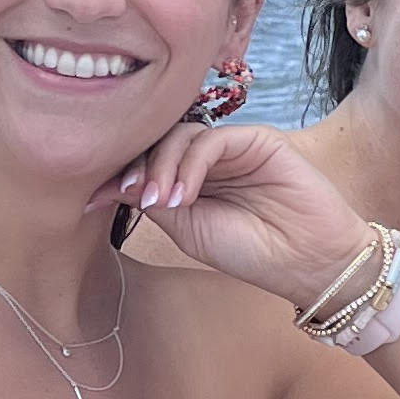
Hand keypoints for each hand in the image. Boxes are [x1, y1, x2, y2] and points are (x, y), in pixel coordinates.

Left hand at [102, 121, 388, 312]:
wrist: (309, 263)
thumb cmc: (253, 252)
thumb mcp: (188, 230)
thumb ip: (155, 201)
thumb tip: (111, 182)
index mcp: (193, 179)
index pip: (148, 160)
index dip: (119, 173)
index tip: (90, 199)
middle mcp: (210, 159)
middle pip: (159, 142)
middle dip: (137, 167)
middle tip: (129, 195)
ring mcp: (234, 148)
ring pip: (181, 135)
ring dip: (162, 166)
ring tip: (163, 201)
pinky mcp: (258, 139)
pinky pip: (212, 138)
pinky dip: (190, 163)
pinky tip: (185, 194)